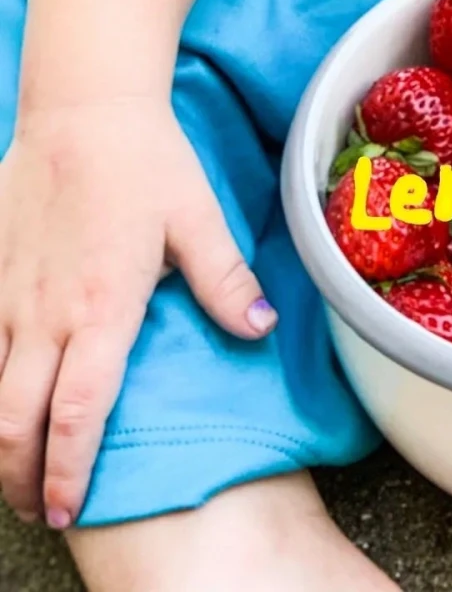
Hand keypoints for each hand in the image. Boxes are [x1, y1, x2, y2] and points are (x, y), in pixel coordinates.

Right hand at [0, 95, 274, 530]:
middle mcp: (44, 312)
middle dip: (20, 477)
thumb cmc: (147, 162)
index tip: (71, 506)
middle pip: (14, 421)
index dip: (69, 468)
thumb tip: (261, 326)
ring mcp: (6, 295)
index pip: (78, 411)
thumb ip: (225, 279)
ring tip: (14, 476)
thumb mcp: (199, 217)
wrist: (84, 108)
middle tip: (42, 508)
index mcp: (103, 306)